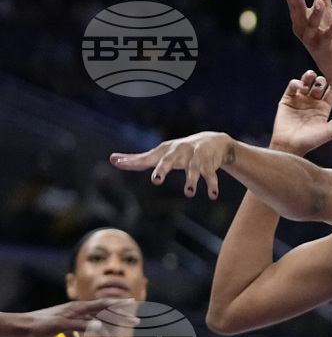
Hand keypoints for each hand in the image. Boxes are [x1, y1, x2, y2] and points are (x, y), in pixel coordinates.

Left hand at [3, 299, 137, 336]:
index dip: (119, 303)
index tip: (133, 302)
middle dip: (119, 320)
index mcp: (79, 307)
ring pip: (93, 331)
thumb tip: (100, 327)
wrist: (20, 328)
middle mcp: (78, 312)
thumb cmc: (39, 324)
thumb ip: (82, 325)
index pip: (103, 304)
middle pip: (103, 316)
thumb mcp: (62, 325)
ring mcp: (71, 321)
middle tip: (135, 321)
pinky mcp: (64, 330)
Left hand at [111, 131, 231, 199]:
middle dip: (163, 169)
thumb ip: (138, 158)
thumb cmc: (179, 151)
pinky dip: (212, 185)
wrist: (214, 141)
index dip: (131, 162)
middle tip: (156, 180)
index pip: (145, 158)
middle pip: (168, 161)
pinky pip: (211, 176)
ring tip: (189, 193)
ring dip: (191, 181)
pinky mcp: (209, 164)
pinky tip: (212, 195)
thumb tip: (112, 158)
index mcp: (164, 152)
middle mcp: (179, 152)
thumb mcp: (160, 153)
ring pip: (193, 170)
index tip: (116, 162)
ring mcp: (195, 158)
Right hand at [270, 70, 331, 155]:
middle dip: (322, 80)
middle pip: (319, 84)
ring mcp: (300, 100)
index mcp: (324, 108)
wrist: (290, 146)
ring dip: (309, 77)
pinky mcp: (287, 100)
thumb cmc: (311, 141)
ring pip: (306, 82)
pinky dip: (296, 83)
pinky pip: (292, 87)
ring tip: (312, 76)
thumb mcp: (330, 130)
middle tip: (323, 81)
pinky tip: (301, 86)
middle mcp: (312, 102)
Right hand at [272, 0, 331, 85]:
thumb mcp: (326, 6)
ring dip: (316, 14)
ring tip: (321, 3)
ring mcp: (311, 38)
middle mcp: (301, 26)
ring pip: (311, 24)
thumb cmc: (325, 32)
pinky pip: (327, 37)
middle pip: (295, 8)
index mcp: (299, 15)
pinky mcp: (323, 47)